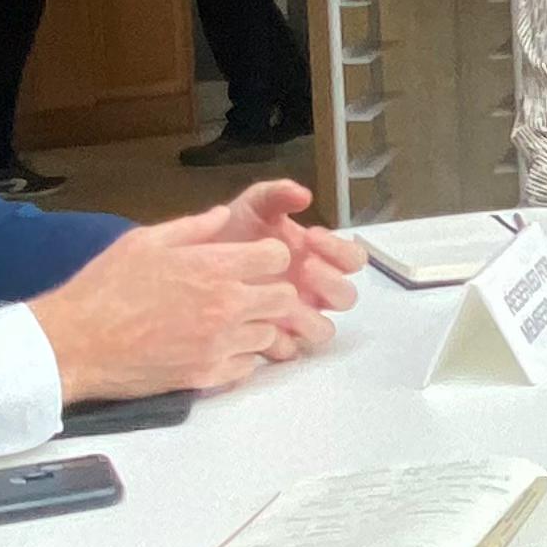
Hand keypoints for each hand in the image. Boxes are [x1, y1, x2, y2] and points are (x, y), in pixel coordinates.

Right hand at [23, 207, 309, 400]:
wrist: (76, 343)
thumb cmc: (105, 287)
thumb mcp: (145, 240)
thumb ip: (193, 227)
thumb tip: (223, 216)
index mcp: (214, 267)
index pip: (277, 257)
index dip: (268, 255)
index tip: (252, 259)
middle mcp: (226, 307)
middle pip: (285, 298)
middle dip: (271, 289)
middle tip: (246, 289)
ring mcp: (219, 346)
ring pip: (270, 334)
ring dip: (257, 324)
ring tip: (229, 319)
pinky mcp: (206, 377)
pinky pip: (248, 367)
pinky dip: (240, 356)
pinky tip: (217, 345)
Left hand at [219, 179, 364, 358]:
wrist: (194, 261)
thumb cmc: (232, 233)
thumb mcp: (254, 206)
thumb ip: (278, 195)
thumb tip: (304, 195)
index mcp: (318, 258)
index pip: (352, 260)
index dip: (340, 251)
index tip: (312, 236)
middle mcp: (312, 290)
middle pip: (346, 298)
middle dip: (329, 281)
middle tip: (305, 266)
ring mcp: (295, 318)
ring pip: (324, 330)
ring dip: (311, 315)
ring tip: (284, 297)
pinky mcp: (273, 341)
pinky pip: (289, 351)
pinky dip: (280, 339)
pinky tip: (260, 320)